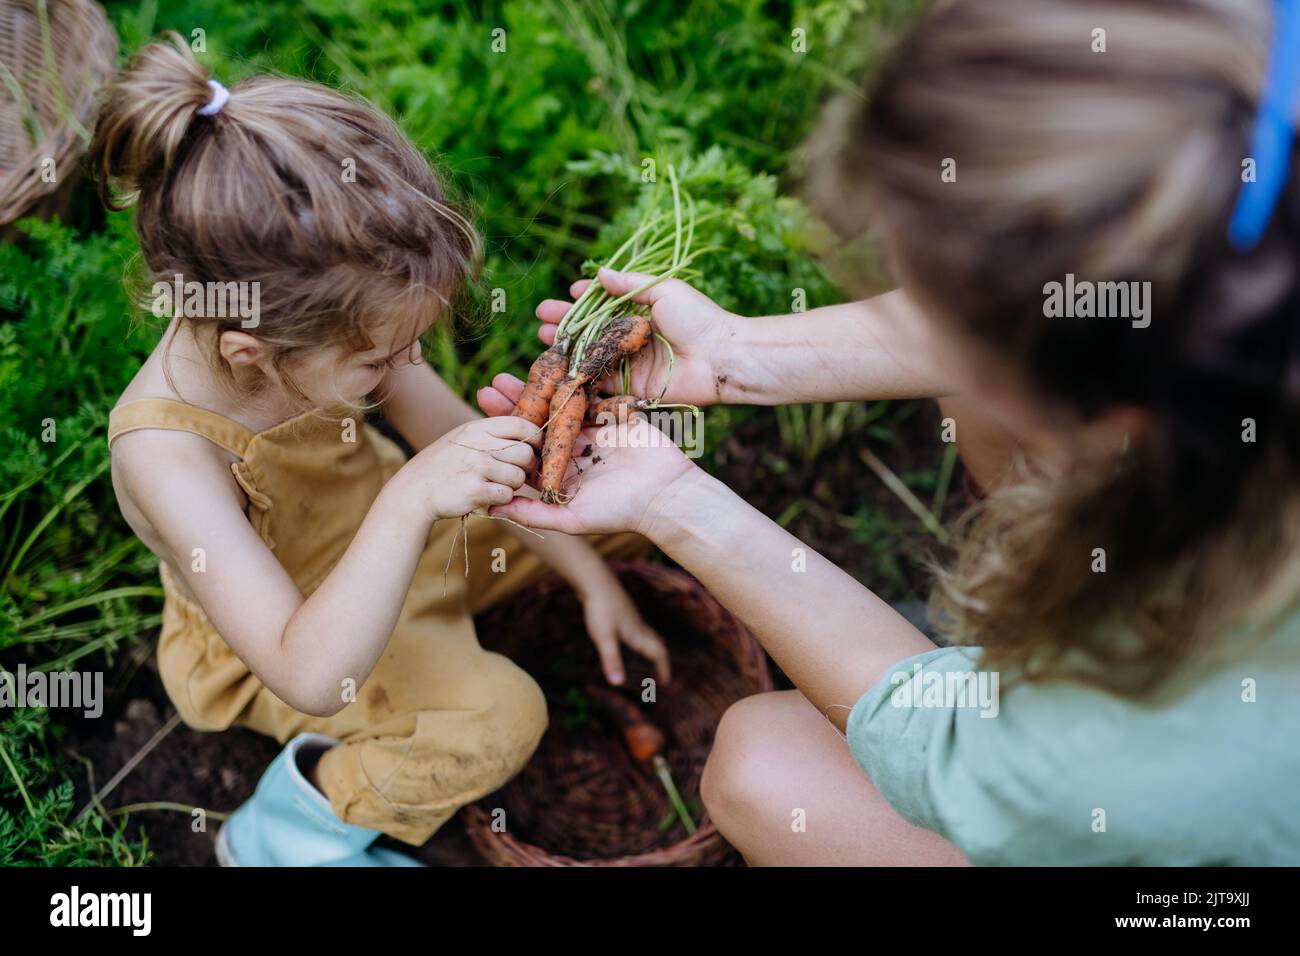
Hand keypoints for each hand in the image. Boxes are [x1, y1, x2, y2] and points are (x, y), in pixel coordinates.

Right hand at [405, 416, 537, 519]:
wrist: (413, 491)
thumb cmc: (443, 464)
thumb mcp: (463, 438)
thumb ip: (490, 432)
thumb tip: (526, 430)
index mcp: (477, 429)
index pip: (521, 424)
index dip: (535, 438)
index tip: (535, 449)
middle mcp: (478, 444)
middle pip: (525, 453)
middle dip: (526, 466)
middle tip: (515, 473)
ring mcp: (477, 467)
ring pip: (518, 477)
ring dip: (513, 485)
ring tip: (495, 485)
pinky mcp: (475, 491)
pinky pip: (507, 495)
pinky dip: (502, 499)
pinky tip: (488, 497)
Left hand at [476, 376, 695, 535]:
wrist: (666, 493)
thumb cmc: (619, 511)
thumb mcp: (571, 518)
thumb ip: (532, 513)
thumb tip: (489, 509)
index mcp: (558, 474)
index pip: (523, 451)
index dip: (502, 434)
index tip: (480, 417)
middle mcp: (571, 451)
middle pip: (537, 424)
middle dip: (514, 405)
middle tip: (491, 386)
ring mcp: (591, 430)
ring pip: (559, 404)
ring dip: (538, 388)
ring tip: (515, 372)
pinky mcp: (612, 413)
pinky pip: (590, 392)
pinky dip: (573, 378)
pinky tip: (553, 363)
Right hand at [534, 267, 735, 407]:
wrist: (720, 357)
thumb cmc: (697, 318)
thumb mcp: (663, 289)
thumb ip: (629, 284)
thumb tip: (599, 274)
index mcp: (641, 314)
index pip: (603, 307)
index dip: (582, 302)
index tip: (565, 294)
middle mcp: (633, 339)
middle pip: (592, 333)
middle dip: (565, 326)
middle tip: (542, 320)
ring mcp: (632, 365)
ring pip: (592, 358)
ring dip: (567, 351)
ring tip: (543, 341)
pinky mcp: (634, 389)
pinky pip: (602, 386)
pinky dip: (581, 379)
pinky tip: (560, 370)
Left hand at [579, 575, 671, 685]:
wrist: (595, 581)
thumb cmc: (601, 609)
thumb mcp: (604, 638)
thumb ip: (612, 660)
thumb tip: (617, 684)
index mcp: (638, 634)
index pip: (659, 653)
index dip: (664, 668)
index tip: (666, 683)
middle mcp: (638, 626)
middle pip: (657, 644)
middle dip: (662, 660)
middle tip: (661, 674)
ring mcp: (630, 618)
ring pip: (647, 635)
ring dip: (651, 649)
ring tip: (649, 659)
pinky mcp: (621, 612)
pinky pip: (636, 630)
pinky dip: (639, 640)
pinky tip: (628, 640)